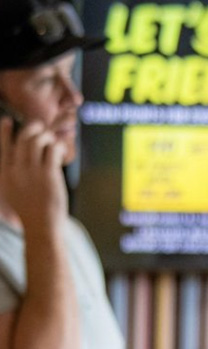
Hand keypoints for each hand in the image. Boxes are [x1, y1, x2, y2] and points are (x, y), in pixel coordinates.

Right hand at [0, 116, 67, 234]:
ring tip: (52, 140)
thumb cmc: (30, 214)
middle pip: (22, 139)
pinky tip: (60, 149)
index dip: (5, 132)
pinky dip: (57, 146)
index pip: (3, 146)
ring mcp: (32, 171)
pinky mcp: (48, 174)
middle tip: (39, 127)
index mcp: (4, 173)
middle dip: (32, 129)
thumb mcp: (11, 194)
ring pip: (37, 141)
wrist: (41, 227)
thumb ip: (12, 177)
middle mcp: (16, 169)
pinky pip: (52, 150)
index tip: (7, 121)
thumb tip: (16, 164)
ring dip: (46, 136)